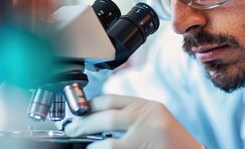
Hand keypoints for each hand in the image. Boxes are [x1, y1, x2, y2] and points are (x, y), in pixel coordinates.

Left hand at [64, 94, 203, 148]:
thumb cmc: (172, 142)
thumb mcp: (153, 119)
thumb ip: (131, 115)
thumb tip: (97, 119)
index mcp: (148, 107)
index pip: (111, 100)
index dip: (90, 106)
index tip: (78, 112)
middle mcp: (148, 119)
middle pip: (106, 119)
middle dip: (83, 125)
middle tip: (72, 130)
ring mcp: (147, 138)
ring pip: (110, 143)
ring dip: (92, 145)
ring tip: (84, 145)